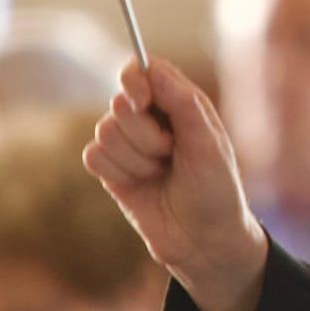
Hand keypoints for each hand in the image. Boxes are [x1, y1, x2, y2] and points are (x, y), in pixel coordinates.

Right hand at [84, 57, 268, 310]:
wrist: (203, 242)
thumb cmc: (216, 190)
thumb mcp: (209, 144)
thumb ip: (183, 104)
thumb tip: (151, 68)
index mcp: (179, 102)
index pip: (142, 70)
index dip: (134, 80)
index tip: (141, 102)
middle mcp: (151, 118)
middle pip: (119, 102)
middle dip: (144, 135)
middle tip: (170, 155)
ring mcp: (128, 143)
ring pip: (104, 131)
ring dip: (135, 159)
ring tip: (160, 175)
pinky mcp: (111, 169)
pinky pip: (93, 156)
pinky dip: (117, 173)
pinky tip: (140, 186)